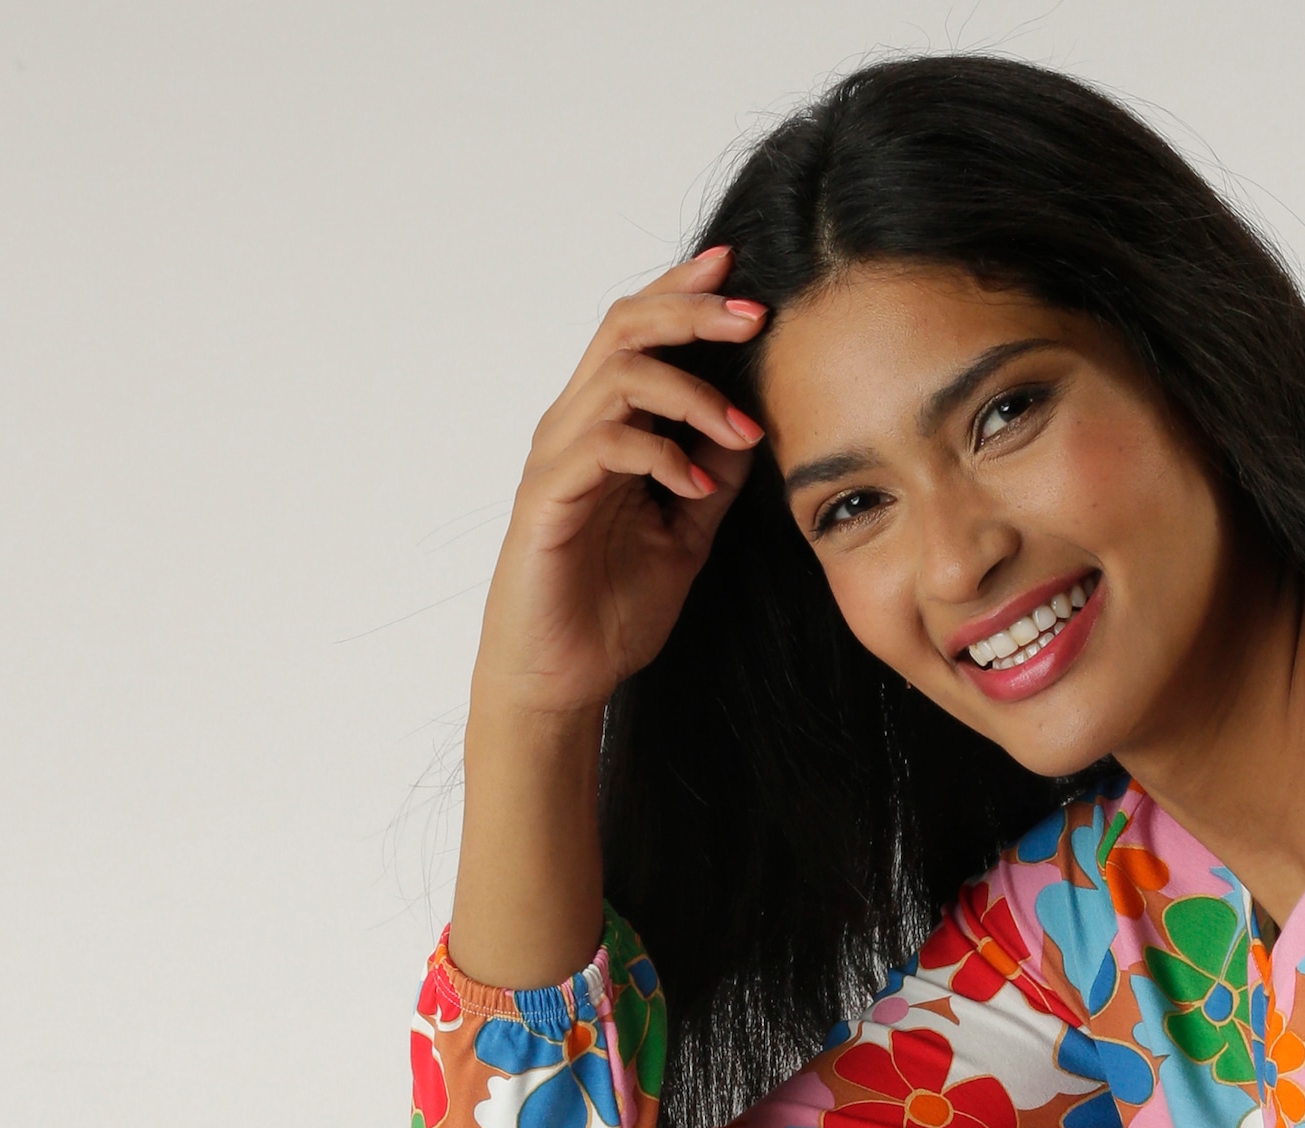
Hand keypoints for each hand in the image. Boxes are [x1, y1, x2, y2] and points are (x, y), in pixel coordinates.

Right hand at [450, 246, 770, 984]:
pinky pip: (606, 444)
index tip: (740, 271)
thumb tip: (755, 425)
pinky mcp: (548, 498)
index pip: (639, 331)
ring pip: (619, 375)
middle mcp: (575, 426)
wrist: (562, 679)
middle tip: (755, 316)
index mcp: (605, 425)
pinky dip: (662, 453)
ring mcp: (558, 458)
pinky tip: (699, 485)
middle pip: (625, 325)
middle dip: (693, 310)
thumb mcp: (686, 535)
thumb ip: (714, 476)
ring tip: (742, 430)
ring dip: (692, 392)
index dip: (683, 290)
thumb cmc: (611, 609)